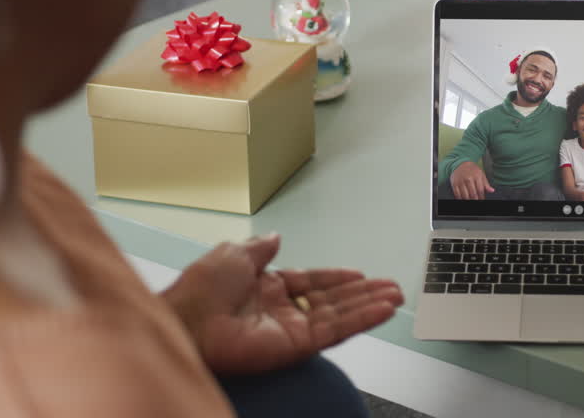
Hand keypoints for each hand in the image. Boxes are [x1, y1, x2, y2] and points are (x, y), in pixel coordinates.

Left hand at [163, 234, 403, 374]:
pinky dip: (360, 321)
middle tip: (392, 288)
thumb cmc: (200, 289)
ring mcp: (290, 329)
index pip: (311, 282)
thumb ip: (260, 247)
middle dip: (363, 294)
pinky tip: (382, 310)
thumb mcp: (233, 253)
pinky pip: (334, 332)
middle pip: (332, 300)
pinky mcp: (295, 347)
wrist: (187, 320)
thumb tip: (275, 236)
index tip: (361, 275)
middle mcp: (281, 310)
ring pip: (339, 316)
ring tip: (396, 297)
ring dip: (369, 306)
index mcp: (266, 287)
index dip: (337, 278)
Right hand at [451, 162, 493, 199]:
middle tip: (476, 201)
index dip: (481, 197)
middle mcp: (468, 179)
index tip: (481, 200)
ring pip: (465, 196)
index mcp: (477, 176)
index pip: (480, 190)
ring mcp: (461, 181)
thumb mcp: (481, 174)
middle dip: (475, 200)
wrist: (460, 164)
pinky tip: (463, 199)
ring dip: (469, 200)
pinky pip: (457, 194)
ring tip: (470, 200)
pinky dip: (460, 198)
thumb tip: (492, 191)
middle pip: (473, 194)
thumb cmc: (472, 170)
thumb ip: (486, 184)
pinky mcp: (454, 184)